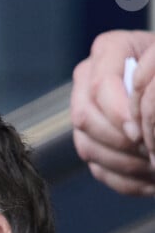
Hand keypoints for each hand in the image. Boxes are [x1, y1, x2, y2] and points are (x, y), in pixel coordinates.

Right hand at [71, 30, 154, 194]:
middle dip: (118, 141)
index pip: (99, 87)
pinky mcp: (90, 143)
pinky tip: (151, 183)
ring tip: (153, 168)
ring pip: (88, 147)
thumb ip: (152, 74)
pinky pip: (99, 170)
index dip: (118, 114)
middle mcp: (87, 81)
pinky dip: (126, 181)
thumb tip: (135, 124)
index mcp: (107, 50)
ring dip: (124, 164)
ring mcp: (84, 114)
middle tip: (147, 151)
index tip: (140, 131)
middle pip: (85, 119)